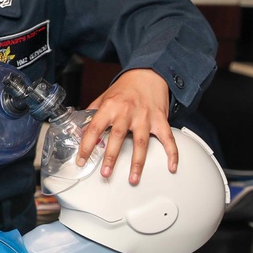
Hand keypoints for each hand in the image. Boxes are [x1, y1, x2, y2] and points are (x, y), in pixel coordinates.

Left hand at [79, 68, 176, 183]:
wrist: (149, 73)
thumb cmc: (125, 87)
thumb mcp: (104, 97)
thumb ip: (92, 113)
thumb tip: (79, 128)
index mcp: (110, 107)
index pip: (94, 128)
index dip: (86, 145)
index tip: (82, 159)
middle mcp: (127, 112)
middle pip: (117, 137)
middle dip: (111, 157)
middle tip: (106, 173)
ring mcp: (145, 117)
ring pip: (141, 142)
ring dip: (137, 162)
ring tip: (133, 178)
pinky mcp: (160, 120)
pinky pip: (168, 139)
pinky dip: (172, 153)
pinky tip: (171, 166)